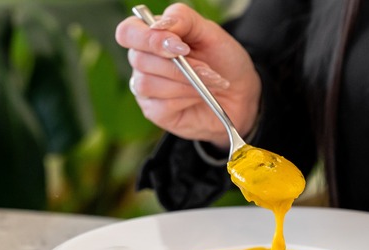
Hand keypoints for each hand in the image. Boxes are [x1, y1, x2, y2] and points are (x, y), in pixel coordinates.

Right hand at [115, 3, 260, 148]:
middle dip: (178, 65)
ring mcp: (145, 88)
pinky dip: (186, 98)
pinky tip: (200, 96)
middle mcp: (143, 61)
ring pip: (147, 83)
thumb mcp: (209, 32)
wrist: (240, 94)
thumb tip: (158, 24)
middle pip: (138, 59)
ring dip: (184, 83)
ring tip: (209, 83)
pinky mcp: (154, 111)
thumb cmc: (223, 61)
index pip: (127, 32)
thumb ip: (183, 19)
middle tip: (206, 68)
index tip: (179, 46)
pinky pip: (161, 105)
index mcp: (152, 36)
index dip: (148, 38)